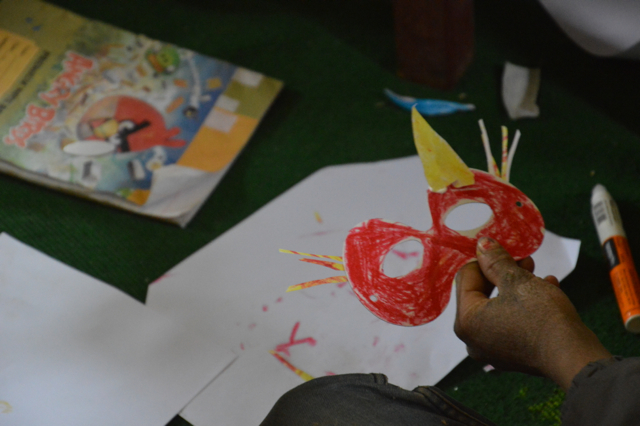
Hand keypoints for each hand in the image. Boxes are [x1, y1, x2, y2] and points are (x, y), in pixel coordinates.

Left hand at [454, 237, 611, 389]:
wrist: (575, 358)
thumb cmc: (542, 317)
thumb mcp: (517, 280)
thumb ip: (495, 260)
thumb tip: (481, 244)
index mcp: (465, 321)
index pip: (466, 277)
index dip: (486, 259)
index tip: (506, 250)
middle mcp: (472, 340)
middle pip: (481, 294)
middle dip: (503, 274)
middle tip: (525, 260)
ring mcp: (491, 351)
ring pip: (499, 308)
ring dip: (518, 288)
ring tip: (539, 276)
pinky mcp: (511, 357)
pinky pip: (511, 325)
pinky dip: (524, 308)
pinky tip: (547, 293)